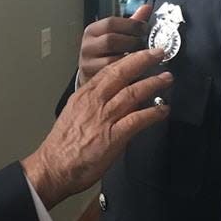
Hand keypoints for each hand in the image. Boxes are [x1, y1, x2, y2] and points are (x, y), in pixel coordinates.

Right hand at [22, 48, 171, 207]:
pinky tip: (163, 110)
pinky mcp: (114, 136)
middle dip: (143, 60)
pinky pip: (138, 119)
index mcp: (84, 96)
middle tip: (158, 53)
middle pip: (122, 73)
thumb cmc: (62, 146)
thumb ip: (92, 105)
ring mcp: (105, 118)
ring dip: (153, 83)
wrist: (54, 167)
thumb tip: (112, 100)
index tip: (140, 52)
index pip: (108, 70)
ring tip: (166, 78)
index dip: (127, 59)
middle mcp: (94, 102)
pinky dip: (153, 113)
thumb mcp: (73, 114)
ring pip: (133, 93)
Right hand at [78, 4, 150, 86]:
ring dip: (131, 59)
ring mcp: (88, 63)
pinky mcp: (93, 78)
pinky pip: (113, 75)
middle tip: (144, 44)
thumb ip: (131, 22)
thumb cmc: (107, 53)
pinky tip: (136, 70)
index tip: (145, 28)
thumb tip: (147, 7)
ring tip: (142, 58)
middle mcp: (88, 46)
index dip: (131, 25)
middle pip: (111, 40)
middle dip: (132, 42)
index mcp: (92, 31)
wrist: (94, 77)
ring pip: (112, 59)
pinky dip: (128, 72)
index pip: (111, 23)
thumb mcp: (117, 35)